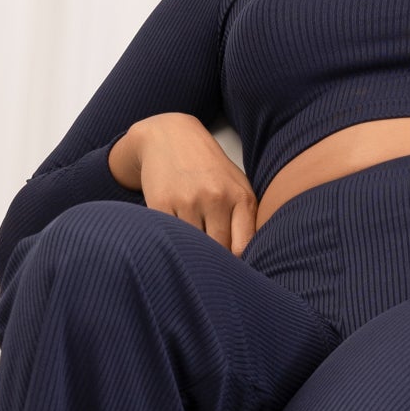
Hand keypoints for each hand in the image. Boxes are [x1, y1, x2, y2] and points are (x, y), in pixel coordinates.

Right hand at [115, 114, 258, 255]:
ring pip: (193, 247)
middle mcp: (217, 198)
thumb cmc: (209, 169)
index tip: (232, 273)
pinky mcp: (162, 203)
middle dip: (214, 263)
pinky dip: (173, 243)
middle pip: (218, 251)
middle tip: (210, 269)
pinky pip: (171, 237)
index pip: (243, 248)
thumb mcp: (237, 187)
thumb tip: (247, 262)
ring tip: (192, 252)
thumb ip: (246, 221)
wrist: (170, 137)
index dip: (238, 267)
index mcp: (241, 198)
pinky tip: (175, 238)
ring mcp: (188, 201)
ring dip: (192, 254)